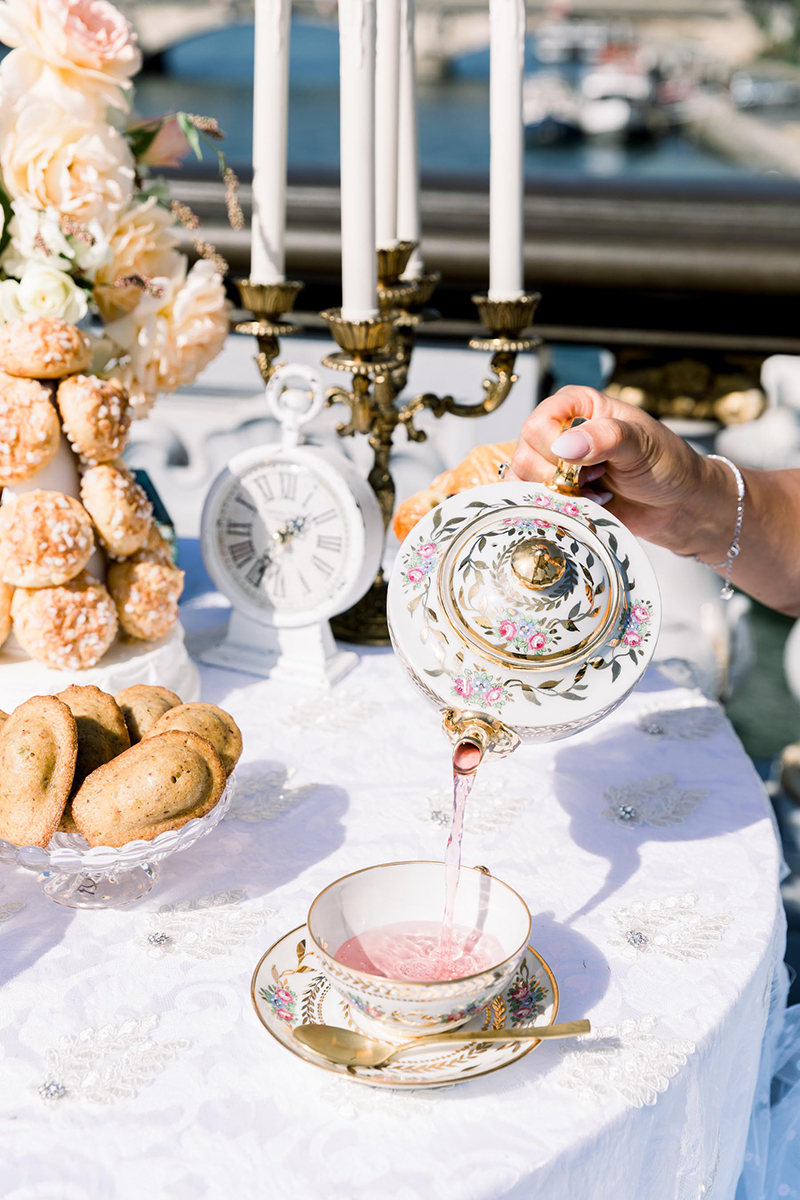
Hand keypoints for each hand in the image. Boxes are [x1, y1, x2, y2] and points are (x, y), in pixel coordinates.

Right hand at [507, 385, 733, 560]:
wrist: (678, 505)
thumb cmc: (667, 465)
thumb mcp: (642, 443)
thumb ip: (605, 438)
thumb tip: (564, 446)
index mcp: (579, 407)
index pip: (539, 422)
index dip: (554, 447)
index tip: (587, 462)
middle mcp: (561, 432)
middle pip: (525, 453)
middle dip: (559, 475)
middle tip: (597, 477)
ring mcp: (554, 465)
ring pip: (524, 481)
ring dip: (560, 494)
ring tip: (594, 491)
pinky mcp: (556, 494)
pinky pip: (532, 502)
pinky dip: (555, 509)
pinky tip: (585, 506)